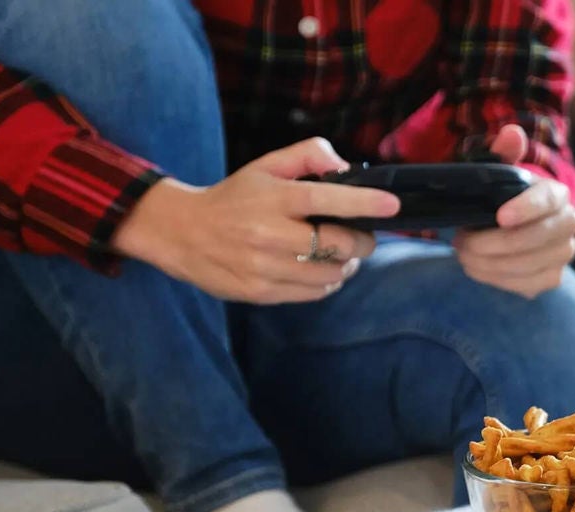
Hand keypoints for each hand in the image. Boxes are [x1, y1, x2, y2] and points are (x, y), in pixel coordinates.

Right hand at [113, 138, 399, 303]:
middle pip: (338, 244)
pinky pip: (313, 293)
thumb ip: (307, 155)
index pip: (326, 199)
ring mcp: (264, 267)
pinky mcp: (261, 292)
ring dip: (347, 265)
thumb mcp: (265, 166)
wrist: (182, 233)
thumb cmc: (234, 198)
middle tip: (363, 236)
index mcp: (273, 198)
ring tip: (343, 254)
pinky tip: (321, 269)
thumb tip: (344, 165)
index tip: (392, 205)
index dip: (364, 203)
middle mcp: (269, 234)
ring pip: (330, 273)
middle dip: (362, 241)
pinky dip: (327, 282)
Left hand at [453, 125, 574, 297]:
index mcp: (557, 194)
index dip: (526, 209)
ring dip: (490, 264)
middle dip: (496, 244)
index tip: (500, 217)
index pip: (548, 202)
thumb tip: (512, 133)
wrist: (508, 226)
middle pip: (539, 239)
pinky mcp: (553, 278)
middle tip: (462, 242)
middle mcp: (569, 224)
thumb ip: (502, 152)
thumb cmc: (500, 196)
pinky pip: (527, 285)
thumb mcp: (496, 171)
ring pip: (530, 265)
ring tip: (464, 255)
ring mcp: (564, 254)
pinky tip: (478, 269)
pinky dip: (498, 279)